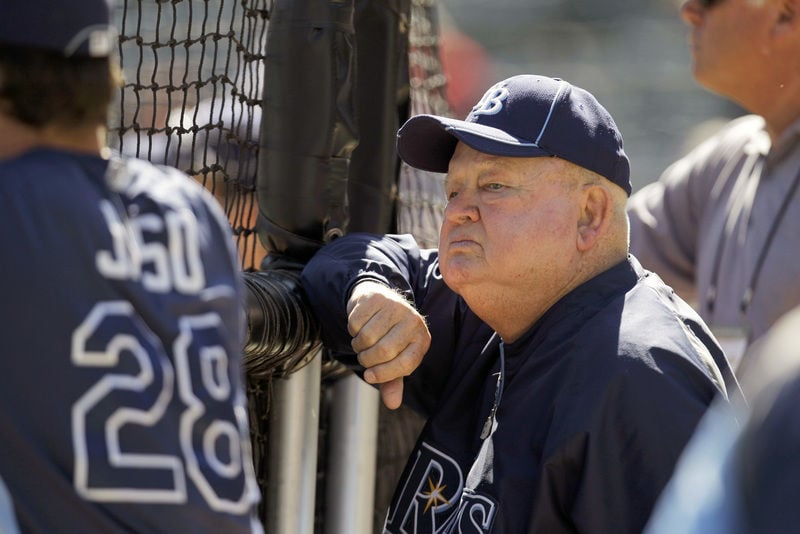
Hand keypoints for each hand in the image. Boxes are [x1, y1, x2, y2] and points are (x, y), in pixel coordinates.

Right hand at [346, 281, 430, 408]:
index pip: (406, 364)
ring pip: (367, 337)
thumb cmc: (389, 335)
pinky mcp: (377, 298)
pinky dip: (352, 329)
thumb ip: (393, 380)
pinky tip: (359, 326)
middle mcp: (413, 321)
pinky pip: (356, 322)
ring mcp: (396, 307)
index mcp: (421, 339)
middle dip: (367, 359)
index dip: (384, 374)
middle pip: (384, 351)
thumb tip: (392, 403)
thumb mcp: (395, 357)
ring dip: (358, 345)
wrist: (380, 302)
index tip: (369, 376)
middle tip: (364, 357)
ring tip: (361, 342)